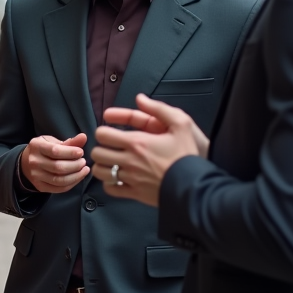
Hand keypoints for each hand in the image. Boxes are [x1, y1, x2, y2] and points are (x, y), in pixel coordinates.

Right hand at [20, 133, 90, 192]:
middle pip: (58, 167)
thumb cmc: (43, 149)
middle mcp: (34, 161)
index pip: (55, 151)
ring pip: (59, 180)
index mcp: (37, 146)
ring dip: (76, 176)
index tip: (81, 152)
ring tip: (84, 170)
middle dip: (75, 165)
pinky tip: (78, 177)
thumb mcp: (53, 141)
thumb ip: (69, 141)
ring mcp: (36, 176)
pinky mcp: (40, 186)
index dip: (70, 153)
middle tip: (83, 162)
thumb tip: (83, 137)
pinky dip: (72, 184)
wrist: (26, 162)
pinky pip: (59, 188)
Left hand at [89, 94, 206, 205]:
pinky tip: (117, 179)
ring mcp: (131, 178)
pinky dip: (110, 184)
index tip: (109, 133)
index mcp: (137, 142)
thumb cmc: (187, 154)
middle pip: (97, 153)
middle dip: (101, 149)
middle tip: (108, 148)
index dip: (103, 132)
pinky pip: (111, 189)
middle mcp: (130, 160)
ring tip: (110, 163)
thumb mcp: (181, 123)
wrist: (195, 185)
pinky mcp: (135, 193)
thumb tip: (140, 98)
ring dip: (102, 166)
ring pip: (100, 172)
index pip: (103, 134)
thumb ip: (159, 108)